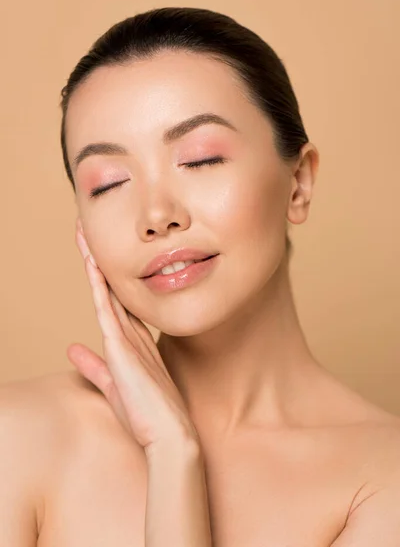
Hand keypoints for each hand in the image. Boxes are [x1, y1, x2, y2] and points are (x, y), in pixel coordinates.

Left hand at [67, 220, 199, 455]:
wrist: (171, 434)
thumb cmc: (145, 415)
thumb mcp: (111, 385)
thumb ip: (92, 366)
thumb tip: (72, 349)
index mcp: (131, 340)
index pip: (113, 300)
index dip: (103, 276)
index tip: (94, 253)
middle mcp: (132, 331)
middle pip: (111, 287)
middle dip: (99, 260)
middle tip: (88, 231)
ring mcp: (129, 336)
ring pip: (108, 290)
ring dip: (95, 263)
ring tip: (85, 236)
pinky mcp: (123, 345)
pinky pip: (106, 307)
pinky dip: (98, 284)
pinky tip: (91, 263)